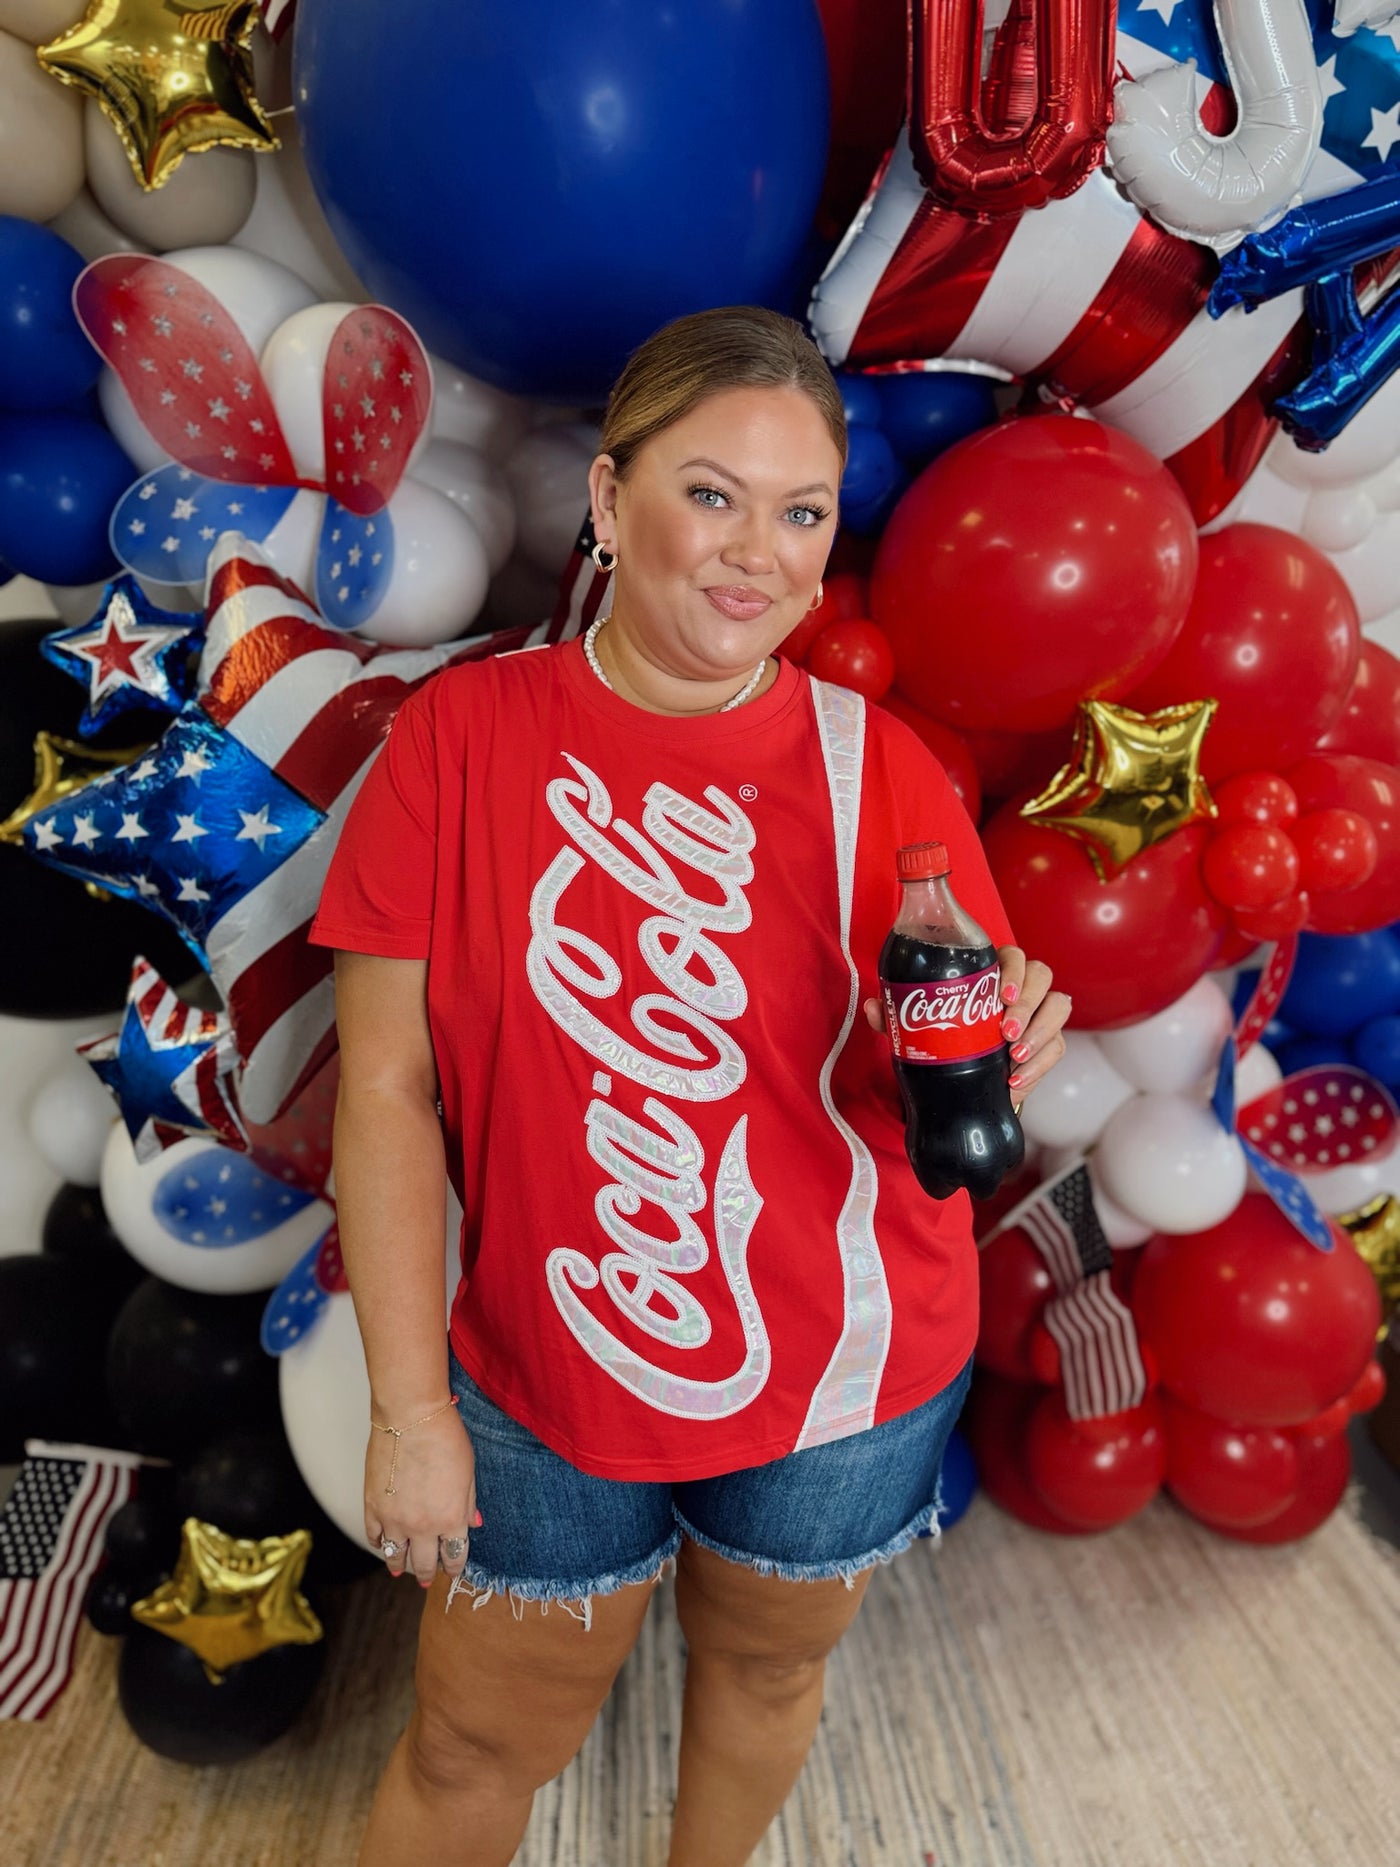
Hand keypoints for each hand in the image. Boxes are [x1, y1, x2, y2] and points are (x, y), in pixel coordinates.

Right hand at [365, 1404, 478, 1588]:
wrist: (410, 1417)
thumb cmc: (445, 1438)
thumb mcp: (468, 1472)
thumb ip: (468, 1503)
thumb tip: (472, 1524)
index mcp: (450, 1519)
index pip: (454, 1556)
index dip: (455, 1566)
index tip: (454, 1568)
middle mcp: (422, 1526)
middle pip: (425, 1564)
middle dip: (430, 1574)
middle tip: (430, 1579)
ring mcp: (394, 1519)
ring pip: (395, 1557)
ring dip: (400, 1566)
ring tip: (401, 1570)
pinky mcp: (372, 1507)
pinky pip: (374, 1537)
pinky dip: (380, 1544)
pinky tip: (384, 1544)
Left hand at [861, 945, 1070, 1103]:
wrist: (961, 1074)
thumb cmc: (944, 1032)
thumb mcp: (917, 1023)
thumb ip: (896, 1014)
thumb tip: (873, 1007)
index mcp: (994, 970)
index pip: (1015, 957)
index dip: (1014, 973)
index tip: (1000, 997)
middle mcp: (1023, 987)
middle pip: (1043, 978)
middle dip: (1028, 1005)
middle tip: (1005, 1033)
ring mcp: (1040, 1014)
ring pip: (1059, 1008)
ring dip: (1041, 1033)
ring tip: (1013, 1057)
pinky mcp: (1048, 1044)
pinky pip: (1056, 1048)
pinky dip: (1039, 1066)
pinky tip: (1015, 1081)